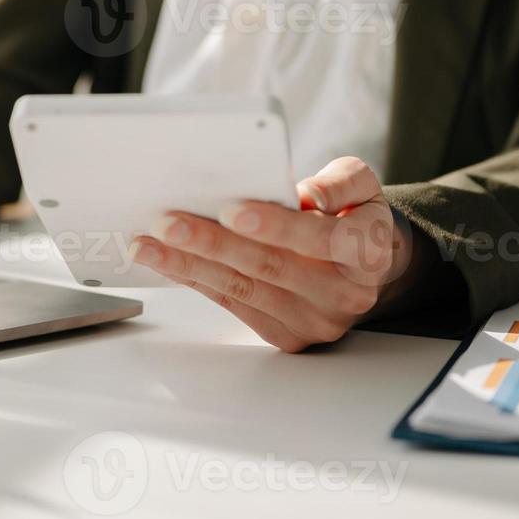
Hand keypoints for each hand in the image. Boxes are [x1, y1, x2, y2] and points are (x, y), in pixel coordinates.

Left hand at [130, 157, 412, 351]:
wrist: (369, 264)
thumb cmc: (355, 215)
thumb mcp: (362, 185)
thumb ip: (339, 182)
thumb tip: (303, 193)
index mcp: (365, 254)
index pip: (320, 240)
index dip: (275, 226)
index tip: (231, 210)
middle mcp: (343, 295)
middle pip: (270, 267)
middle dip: (213, 244)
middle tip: (168, 224)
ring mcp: (314, 321)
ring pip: (244, 289)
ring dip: (190, 267)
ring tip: (149, 245)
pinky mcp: (287, 336)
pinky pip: (234, 304)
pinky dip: (197, 281)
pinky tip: (169, 263)